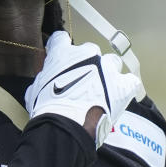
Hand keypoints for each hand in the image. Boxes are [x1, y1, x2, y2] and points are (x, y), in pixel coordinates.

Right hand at [25, 31, 142, 146]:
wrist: (65, 127)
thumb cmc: (47, 109)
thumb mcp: (35, 89)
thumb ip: (45, 77)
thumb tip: (47, 78)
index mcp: (64, 53)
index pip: (61, 39)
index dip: (60, 47)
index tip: (61, 55)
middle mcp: (88, 54)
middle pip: (90, 51)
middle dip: (86, 64)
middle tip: (82, 82)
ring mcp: (108, 69)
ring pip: (112, 62)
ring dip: (108, 72)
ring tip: (103, 89)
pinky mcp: (123, 86)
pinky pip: (130, 81)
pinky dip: (126, 88)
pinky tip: (120, 96)